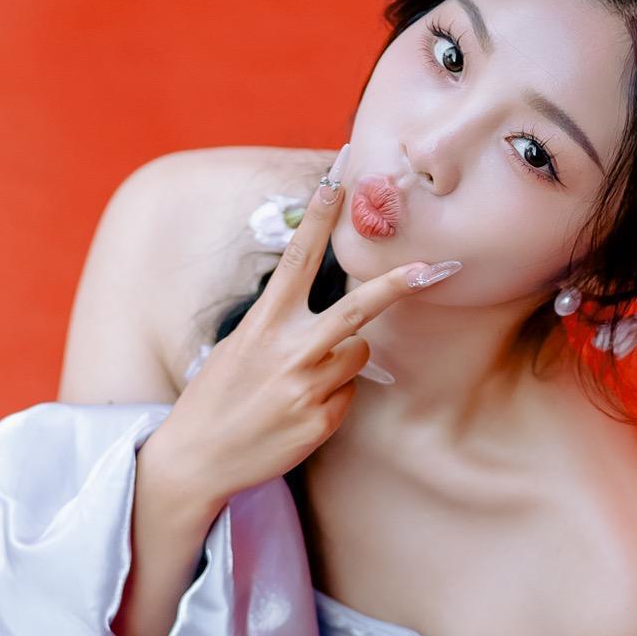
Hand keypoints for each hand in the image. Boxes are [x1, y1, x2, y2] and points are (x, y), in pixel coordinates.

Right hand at [147, 151, 459, 506]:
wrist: (200, 456)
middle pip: (358, 308)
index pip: (298, 259)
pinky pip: (347, 396)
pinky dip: (331, 400)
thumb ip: (281, 324)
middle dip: (399, 284)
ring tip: (300, 381)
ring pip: (359, 354)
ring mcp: (308, 388)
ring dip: (344, 361)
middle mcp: (290, 351)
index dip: (319, 217)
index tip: (338, 179)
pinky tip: (297, 413)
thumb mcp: (240, 346)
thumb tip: (328, 315)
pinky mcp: (321, 421)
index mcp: (264, 323)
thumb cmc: (220, 394)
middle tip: (437, 267)